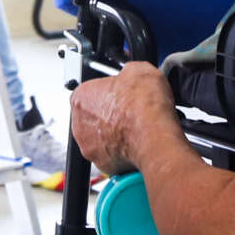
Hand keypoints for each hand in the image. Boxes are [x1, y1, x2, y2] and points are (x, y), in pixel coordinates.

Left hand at [71, 61, 175, 176]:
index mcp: (80, 97)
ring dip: (115, 133)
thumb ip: (127, 72)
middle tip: (130, 112)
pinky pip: (111, 155)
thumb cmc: (143, 106)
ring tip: (135, 127)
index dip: (110, 92)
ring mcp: (89, 146)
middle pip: (94, 116)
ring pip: (101, 137)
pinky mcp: (102, 163)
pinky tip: (136, 141)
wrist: (155, 136)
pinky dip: (122, 150)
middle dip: (111, 114)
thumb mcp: (138, 70)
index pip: (91, 91)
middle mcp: (79, 124)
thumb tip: (131, 75)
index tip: (122, 95)